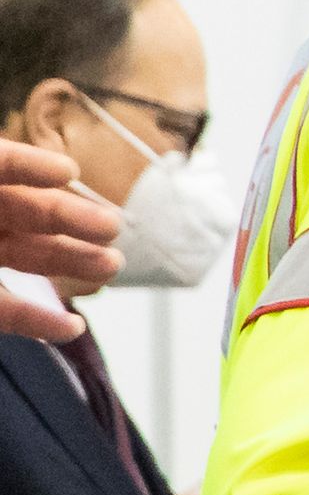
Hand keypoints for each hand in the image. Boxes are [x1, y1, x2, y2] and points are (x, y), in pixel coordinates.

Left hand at [0, 140, 119, 333]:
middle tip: (112, 227)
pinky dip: (38, 322)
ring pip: (24, 259)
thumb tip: (62, 172)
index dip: (30, 167)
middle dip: (72, 220)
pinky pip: (5, 311)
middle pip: (23, 212)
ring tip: (111, 265)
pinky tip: (71, 327)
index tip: (70, 171)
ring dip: (71, 264)